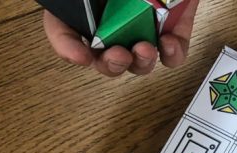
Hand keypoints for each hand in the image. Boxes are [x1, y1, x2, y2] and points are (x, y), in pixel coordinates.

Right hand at [42, 0, 198, 76]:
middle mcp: (113, 20)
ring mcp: (143, 29)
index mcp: (87, 6)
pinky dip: (171, 54)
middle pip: (104, 57)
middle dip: (110, 63)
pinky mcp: (172, 32)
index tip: (80, 55)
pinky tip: (169, 43)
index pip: (64, 30)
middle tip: (118, 54)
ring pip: (138, 63)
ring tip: (145, 49)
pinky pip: (172, 55)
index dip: (68, 47)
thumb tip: (93, 3)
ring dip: (140, 63)